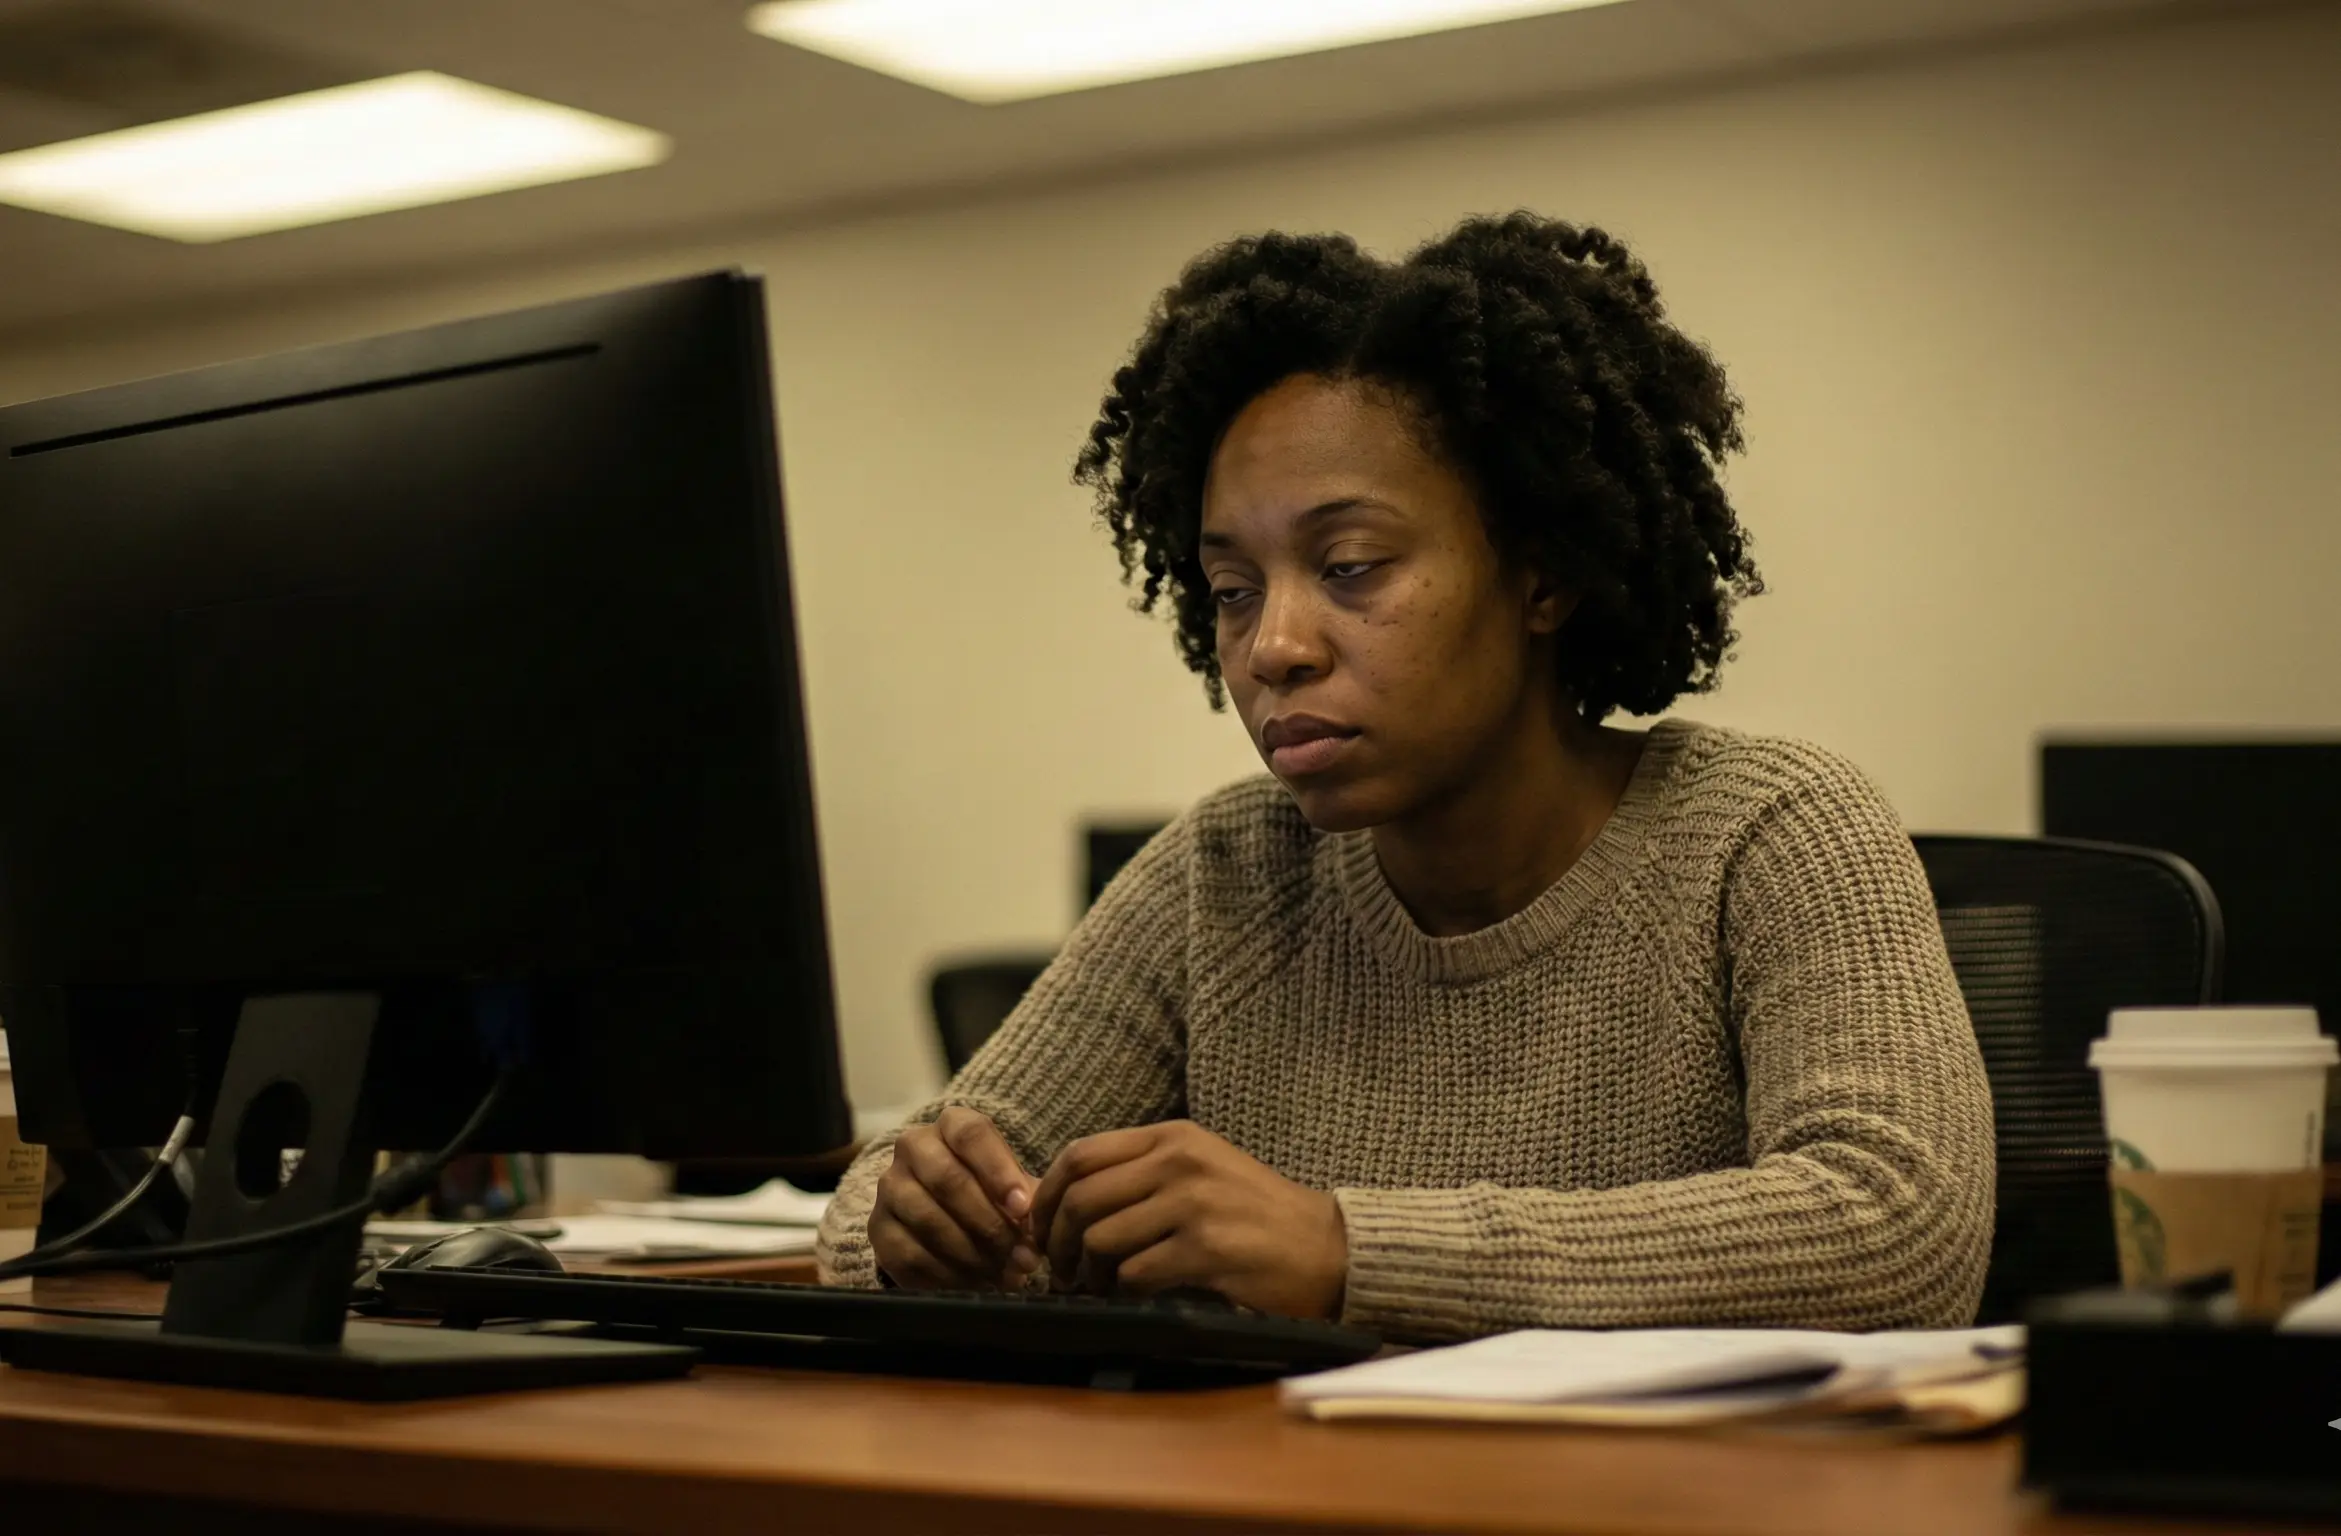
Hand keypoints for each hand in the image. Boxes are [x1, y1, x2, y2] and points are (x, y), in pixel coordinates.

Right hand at [869, 1107, 1040, 1289]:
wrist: (943, 1216)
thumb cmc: (990, 1194)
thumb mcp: (1012, 1187)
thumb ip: (1027, 1200)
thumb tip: (1033, 1226)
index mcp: (951, 1125)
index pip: (971, 1134)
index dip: (999, 1172)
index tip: (1023, 1209)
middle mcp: (913, 1146)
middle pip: (947, 1179)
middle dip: (990, 1224)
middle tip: (1022, 1257)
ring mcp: (890, 1186)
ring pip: (928, 1219)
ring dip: (972, 1254)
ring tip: (1004, 1275)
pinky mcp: (877, 1228)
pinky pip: (910, 1255)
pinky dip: (948, 1275)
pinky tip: (976, 1284)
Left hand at [1029, 1120, 1347, 1319]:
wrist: (1327, 1247)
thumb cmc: (1256, 1214)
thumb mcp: (1200, 1170)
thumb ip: (1141, 1174)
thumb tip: (1065, 1201)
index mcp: (1173, 1138)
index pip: (1080, 1156)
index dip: (1046, 1196)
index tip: (1042, 1230)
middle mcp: (1180, 1161)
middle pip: (1080, 1197)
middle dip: (1058, 1242)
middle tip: (1063, 1270)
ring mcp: (1194, 1203)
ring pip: (1100, 1238)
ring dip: (1089, 1272)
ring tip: (1100, 1286)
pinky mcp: (1207, 1249)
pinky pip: (1135, 1273)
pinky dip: (1124, 1291)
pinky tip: (1134, 1296)